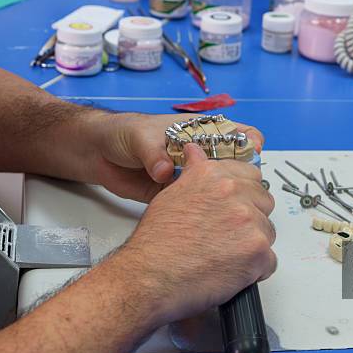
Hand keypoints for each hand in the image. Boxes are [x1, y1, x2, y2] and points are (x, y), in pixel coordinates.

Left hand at [87, 112, 264, 201]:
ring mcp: (195, 178)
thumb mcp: (140, 137)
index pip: (238, 134)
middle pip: (237, 166)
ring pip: (223, 189)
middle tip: (244, 188)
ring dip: (228, 198)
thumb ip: (154, 153)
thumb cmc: (124, 134)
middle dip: (245, 177)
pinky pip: (201, 204)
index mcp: (202, 133)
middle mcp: (204, 156)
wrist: (100, 155)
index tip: (253, 154)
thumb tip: (164, 171)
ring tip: (229, 208)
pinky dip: (208, 212)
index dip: (251, 143)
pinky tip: (211, 220)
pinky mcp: (183, 196)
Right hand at [112, 144, 275, 323]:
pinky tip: (230, 271)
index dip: (244, 194)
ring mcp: (250, 221)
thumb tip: (196, 151)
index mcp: (215, 176)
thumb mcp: (171, 194)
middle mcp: (235, 192)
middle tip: (226, 237)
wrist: (150, 277)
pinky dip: (254, 270)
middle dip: (251, 220)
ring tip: (223, 256)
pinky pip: (269, 261)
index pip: (251, 176)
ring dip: (252, 245)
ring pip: (267, 232)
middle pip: (264, 203)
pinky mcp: (258, 251)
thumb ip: (194, 172)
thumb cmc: (156, 243)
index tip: (235, 208)